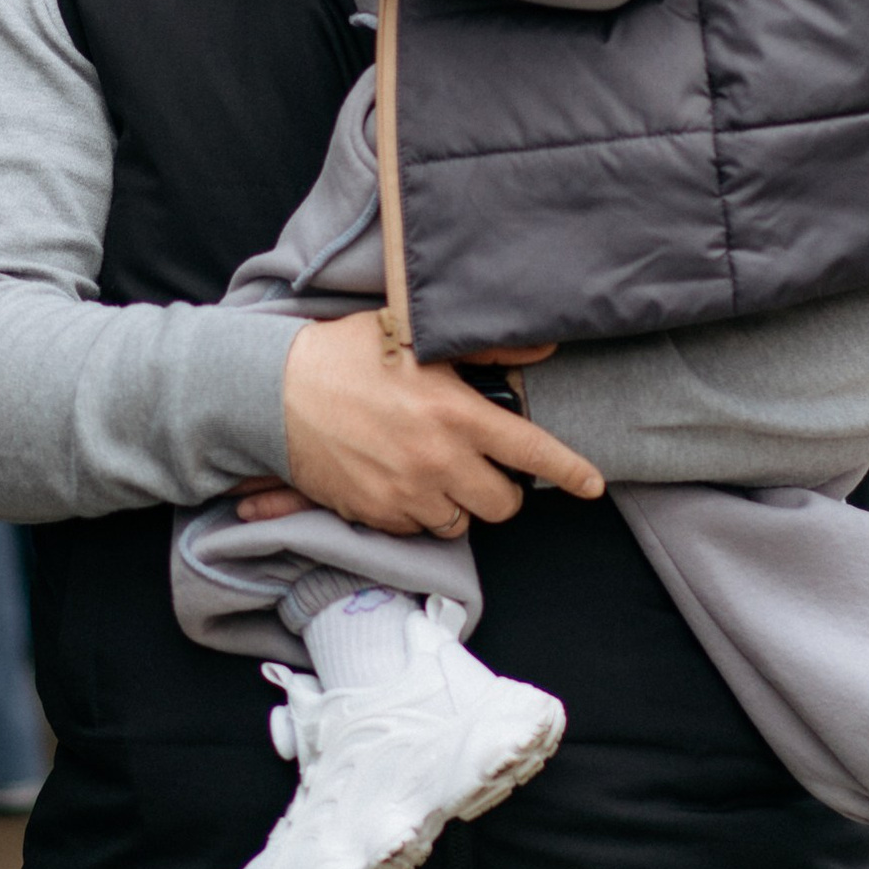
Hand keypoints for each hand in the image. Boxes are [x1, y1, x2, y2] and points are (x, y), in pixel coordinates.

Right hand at [234, 346, 558, 518]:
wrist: (275, 391)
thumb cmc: (350, 355)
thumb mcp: (418, 338)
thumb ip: (485, 351)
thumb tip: (542, 354)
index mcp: (457, 413)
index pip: (532, 452)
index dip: (570, 471)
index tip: (593, 485)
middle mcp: (439, 460)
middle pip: (503, 504)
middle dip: (501, 490)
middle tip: (483, 467)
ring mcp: (407, 493)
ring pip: (461, 523)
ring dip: (458, 503)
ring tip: (435, 472)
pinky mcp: (376, 515)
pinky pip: (417, 530)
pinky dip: (418, 513)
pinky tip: (400, 481)